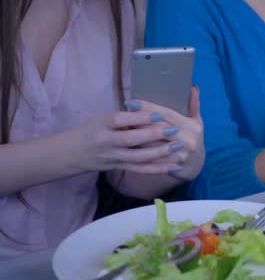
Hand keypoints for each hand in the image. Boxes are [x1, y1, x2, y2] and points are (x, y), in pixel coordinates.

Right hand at [70, 87, 203, 179]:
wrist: (71, 153)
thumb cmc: (91, 129)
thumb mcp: (103, 117)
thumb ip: (125, 116)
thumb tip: (153, 110)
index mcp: (102, 123)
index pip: (121, 119)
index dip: (140, 117)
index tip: (159, 113)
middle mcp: (106, 141)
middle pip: (131, 139)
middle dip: (154, 135)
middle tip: (174, 130)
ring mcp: (113, 157)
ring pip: (138, 157)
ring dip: (160, 153)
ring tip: (178, 146)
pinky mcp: (119, 167)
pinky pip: (141, 169)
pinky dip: (158, 168)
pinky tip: (174, 166)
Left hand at [125, 87, 204, 180]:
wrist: (195, 165)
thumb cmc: (192, 138)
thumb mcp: (196, 121)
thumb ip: (194, 105)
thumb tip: (193, 87)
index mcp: (193, 127)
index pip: (168, 114)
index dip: (149, 108)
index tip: (132, 102)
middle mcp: (188, 141)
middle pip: (159, 128)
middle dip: (139, 120)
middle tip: (122, 113)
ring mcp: (180, 155)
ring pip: (153, 144)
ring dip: (137, 136)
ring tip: (121, 127)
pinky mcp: (171, 166)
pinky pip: (152, 159)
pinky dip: (139, 151)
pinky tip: (126, 144)